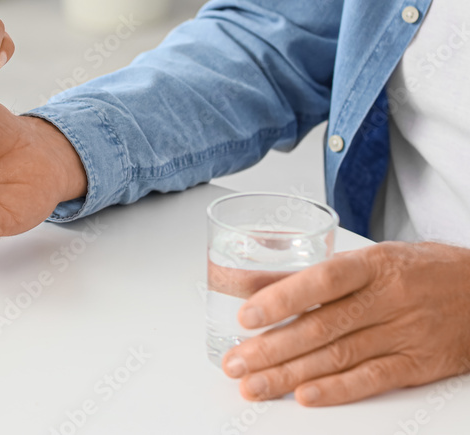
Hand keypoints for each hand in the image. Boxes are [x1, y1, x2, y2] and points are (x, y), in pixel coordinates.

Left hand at [222, 241, 469, 405]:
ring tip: (254, 385)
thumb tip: (262, 286)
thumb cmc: (420, 271)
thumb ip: (325, 275)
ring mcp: (405, 333)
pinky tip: (305, 396)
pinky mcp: (419, 363)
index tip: (245, 316)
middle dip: (271, 348)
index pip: (322, 280)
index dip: (281, 298)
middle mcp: (389, 298)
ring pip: (339, 356)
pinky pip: (373, 378)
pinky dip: (337, 390)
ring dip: (290, 374)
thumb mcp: (376, 259)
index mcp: (373, 265)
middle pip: (321, 326)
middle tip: (235, 363)